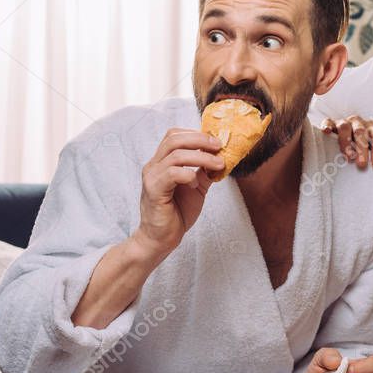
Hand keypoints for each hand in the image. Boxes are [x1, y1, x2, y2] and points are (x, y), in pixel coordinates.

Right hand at [135, 128, 222, 255]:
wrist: (162, 238)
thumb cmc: (176, 213)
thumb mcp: (196, 188)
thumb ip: (204, 172)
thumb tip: (220, 158)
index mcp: (162, 162)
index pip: (173, 135)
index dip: (195, 133)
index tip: (216, 140)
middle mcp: (154, 166)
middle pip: (174, 139)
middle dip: (200, 139)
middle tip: (219, 146)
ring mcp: (152, 177)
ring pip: (175, 155)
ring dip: (201, 157)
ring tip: (218, 164)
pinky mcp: (153, 190)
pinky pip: (172, 173)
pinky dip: (188, 175)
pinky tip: (195, 184)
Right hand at [319, 115, 372, 170]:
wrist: (345, 135)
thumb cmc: (362, 146)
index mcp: (372, 128)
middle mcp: (359, 123)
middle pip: (362, 132)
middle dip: (362, 148)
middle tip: (362, 165)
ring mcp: (344, 122)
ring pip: (345, 127)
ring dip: (346, 141)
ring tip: (348, 156)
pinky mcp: (330, 123)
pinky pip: (328, 122)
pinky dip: (327, 125)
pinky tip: (327, 133)